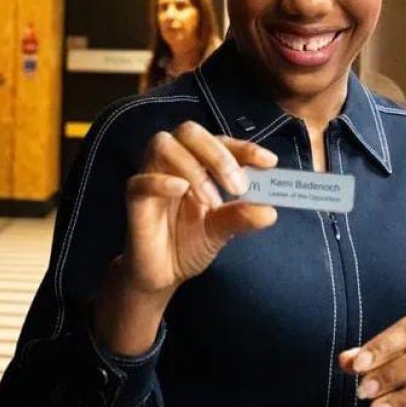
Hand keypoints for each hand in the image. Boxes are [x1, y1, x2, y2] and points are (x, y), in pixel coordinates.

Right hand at [93, 121, 277, 355]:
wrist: (162, 275)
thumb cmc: (189, 242)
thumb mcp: (221, 230)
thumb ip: (241, 217)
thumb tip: (270, 211)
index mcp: (197, 162)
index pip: (219, 141)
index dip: (243, 147)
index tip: (268, 162)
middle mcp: (173, 162)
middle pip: (188, 131)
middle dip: (218, 154)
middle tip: (238, 187)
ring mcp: (151, 176)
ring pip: (163, 145)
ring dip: (193, 167)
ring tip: (211, 200)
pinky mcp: (134, 199)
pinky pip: (140, 181)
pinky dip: (161, 182)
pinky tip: (181, 191)